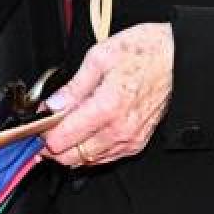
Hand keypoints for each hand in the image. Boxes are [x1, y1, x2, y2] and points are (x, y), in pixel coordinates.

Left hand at [41, 24, 173, 167]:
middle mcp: (119, 129)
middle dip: (53, 148)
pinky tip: (84, 136)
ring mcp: (129, 139)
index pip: (64, 138)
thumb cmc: (144, 52)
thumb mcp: (101, 56)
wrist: (177, 59)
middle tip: (43, 132)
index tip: (36, 126)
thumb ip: (74, 85)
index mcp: (107, 106)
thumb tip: (54, 104)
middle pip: (73, 156)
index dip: (44, 135)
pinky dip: (90, 152)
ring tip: (62, 132)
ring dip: (71, 151)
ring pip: (89, 161)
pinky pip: (106, 158)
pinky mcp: (137, 143)